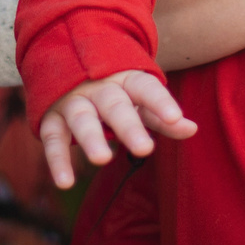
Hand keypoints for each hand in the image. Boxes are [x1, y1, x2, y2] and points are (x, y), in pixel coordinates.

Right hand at [37, 70, 196, 188]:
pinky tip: (65, 183)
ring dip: (91, 138)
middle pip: (115, 106)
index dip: (160, 102)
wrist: (68, 61)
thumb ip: (162, 116)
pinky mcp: (52, 117)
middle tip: (144, 148)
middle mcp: (98, 88)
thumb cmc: (115, 90)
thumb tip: (192, 129)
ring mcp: (73, 101)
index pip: (145, 88)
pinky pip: (53, 138)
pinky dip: (57, 160)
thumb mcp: (138, 98)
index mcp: (125, 80)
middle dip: (128, 126)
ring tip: (103, 159)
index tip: (175, 118)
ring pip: (82, 118)